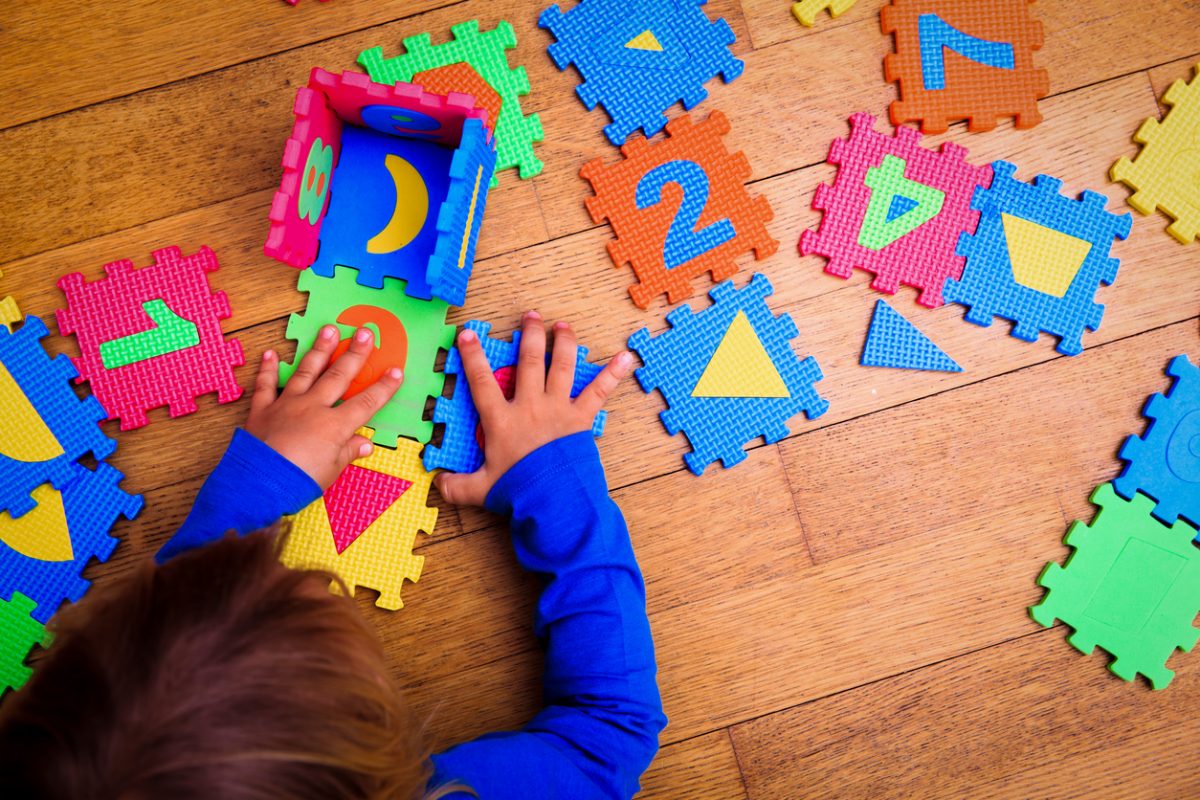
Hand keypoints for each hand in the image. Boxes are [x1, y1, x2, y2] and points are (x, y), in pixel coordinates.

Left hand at [246, 325, 402, 489]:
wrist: (259, 484)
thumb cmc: (299, 481)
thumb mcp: (331, 471)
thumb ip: (347, 452)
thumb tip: (365, 444)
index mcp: (334, 426)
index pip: (366, 402)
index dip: (383, 387)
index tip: (396, 371)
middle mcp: (313, 408)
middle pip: (339, 376)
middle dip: (354, 354)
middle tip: (364, 332)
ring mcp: (287, 405)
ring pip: (306, 372)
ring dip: (319, 350)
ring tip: (329, 329)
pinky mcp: (262, 410)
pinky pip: (266, 386)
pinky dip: (268, 370)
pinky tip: (271, 354)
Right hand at [435, 311, 631, 506]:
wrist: (554, 500)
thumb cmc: (519, 491)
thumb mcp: (481, 489)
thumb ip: (458, 485)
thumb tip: (438, 485)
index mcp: (502, 420)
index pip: (481, 381)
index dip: (472, 356)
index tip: (468, 333)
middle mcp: (530, 406)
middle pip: (528, 362)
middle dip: (529, 336)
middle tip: (531, 315)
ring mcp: (558, 409)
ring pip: (560, 367)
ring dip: (563, 343)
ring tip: (563, 326)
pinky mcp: (581, 418)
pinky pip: (598, 391)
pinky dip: (613, 374)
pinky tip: (627, 358)